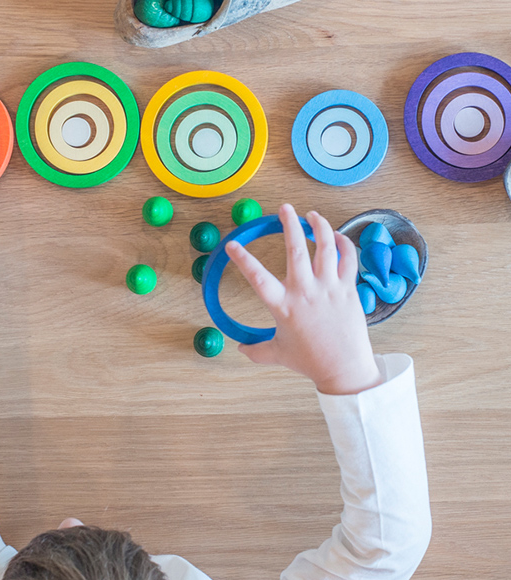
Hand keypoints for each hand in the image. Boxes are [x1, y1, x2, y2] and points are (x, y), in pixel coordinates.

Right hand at [225, 204, 382, 394]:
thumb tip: (239, 348)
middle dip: (289, 224)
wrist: (345, 371)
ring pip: (326, 248)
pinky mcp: (348, 290)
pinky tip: (336, 235)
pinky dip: (342, 243)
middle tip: (284, 208)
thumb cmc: (310, 362)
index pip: (257, 278)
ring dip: (319, 226)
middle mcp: (305, 293)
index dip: (242, 260)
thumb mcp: (277, 354)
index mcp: (283, 306)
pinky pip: (348, 259)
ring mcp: (329, 289)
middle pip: (296, 250)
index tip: (232, 244)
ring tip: (312, 215)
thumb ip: (255, 350)